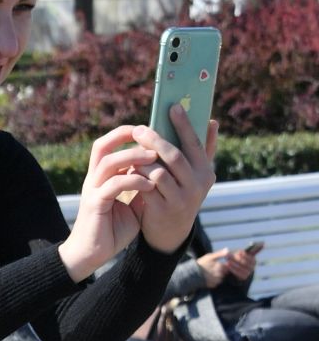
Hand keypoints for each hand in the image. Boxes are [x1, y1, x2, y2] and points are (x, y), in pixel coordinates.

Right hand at [59, 126, 156, 282]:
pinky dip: (134, 181)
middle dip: (126, 135)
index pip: (108, 145)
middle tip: (151, 133)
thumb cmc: (112, 232)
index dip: (126, 134)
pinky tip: (150, 184)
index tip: (149, 130)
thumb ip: (143, 189)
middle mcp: (94, 180)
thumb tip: (163, 175)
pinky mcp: (95, 205)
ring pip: (109, 162)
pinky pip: (114, 185)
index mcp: (102, 178)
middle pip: (102, 145)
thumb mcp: (134, 206)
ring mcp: (93, 191)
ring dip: (133, 157)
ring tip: (154, 157)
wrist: (91, 255)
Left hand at [128, 107, 217, 254]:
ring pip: (158, 172)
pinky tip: (128, 170)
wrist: (171, 233)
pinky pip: (146, 187)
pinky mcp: (163, 210)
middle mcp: (197, 185)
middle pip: (174, 156)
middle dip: (154, 140)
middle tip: (138, 129)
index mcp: (206, 172)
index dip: (184, 125)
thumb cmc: (181, 194)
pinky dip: (136, 176)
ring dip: (142, 160)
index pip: (195, 143)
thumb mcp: (195, 175)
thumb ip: (204, 150)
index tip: (172, 107)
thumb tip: (212, 121)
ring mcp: (181, 199)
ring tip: (131, 150)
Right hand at [198, 246, 254, 287]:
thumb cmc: (202, 263)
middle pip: (225, 272)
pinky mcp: (213, 285)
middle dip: (221, 271)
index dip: (224, 265)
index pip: (227, 266)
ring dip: (218, 276)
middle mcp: (220, 274)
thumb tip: (228, 250)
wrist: (192, 274)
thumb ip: (220, 254)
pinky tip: (210, 278)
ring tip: (211, 274)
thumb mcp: (210, 256)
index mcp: (220, 266)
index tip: (218, 264)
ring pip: (221, 278)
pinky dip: (215, 281)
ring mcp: (217, 280)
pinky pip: (217, 283)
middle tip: (214, 269)